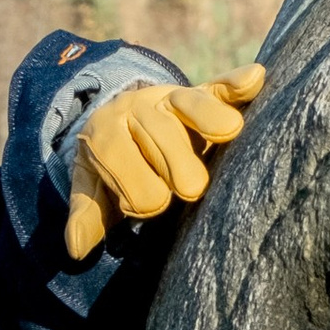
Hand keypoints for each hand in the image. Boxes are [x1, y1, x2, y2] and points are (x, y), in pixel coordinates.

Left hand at [64, 63, 265, 261]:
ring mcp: (172, 98)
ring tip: (227, 134)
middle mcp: (138, 108)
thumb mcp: (92, 188)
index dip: (138, 197)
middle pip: (164, 141)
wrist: (121, 118)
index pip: (129, 174)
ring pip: (192, 107)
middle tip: (185, 189)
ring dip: (208, 123)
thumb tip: (75, 249)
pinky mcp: (203, 91)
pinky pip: (221, 86)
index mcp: (106, 132)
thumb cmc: (112, 163)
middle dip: (176, 168)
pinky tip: (254, 80)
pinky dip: (236, 83)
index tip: (139, 204)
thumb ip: (87, 215)